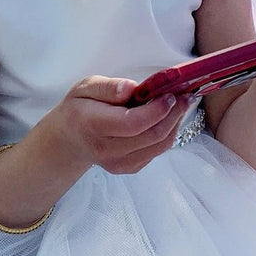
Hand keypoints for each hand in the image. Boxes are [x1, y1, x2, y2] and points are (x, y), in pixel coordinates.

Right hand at [48, 76, 183, 174]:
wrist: (70, 140)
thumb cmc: (78, 109)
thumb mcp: (84, 88)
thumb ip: (108, 87)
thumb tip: (131, 88)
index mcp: (93, 125)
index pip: (133, 123)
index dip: (157, 110)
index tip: (170, 94)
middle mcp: (107, 150)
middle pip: (152, 135)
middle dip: (174, 114)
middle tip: (185, 96)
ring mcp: (119, 163)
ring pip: (159, 145)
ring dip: (175, 124)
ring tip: (181, 104)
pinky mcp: (130, 168)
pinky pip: (157, 151)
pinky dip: (167, 133)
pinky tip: (167, 118)